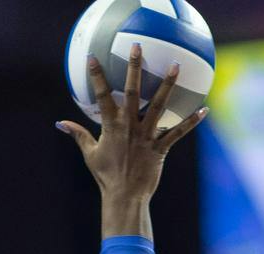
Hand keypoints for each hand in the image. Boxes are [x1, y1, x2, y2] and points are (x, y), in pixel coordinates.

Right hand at [58, 45, 207, 236]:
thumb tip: (60, 123)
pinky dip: (191, 121)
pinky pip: (178, 132)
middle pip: (132, 92)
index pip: (101, 97)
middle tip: (138, 47)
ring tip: (176, 66)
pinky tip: (204, 109)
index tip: (93, 57)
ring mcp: (146, 136)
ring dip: (168, 85)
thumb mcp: (90, 154)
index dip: (96, 76)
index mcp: (111, 127)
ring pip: (158, 106)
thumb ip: (78, 134)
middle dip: (134, 68)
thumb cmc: (106, 176)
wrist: (125, 197)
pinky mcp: (160, 148)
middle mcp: (129, 127)